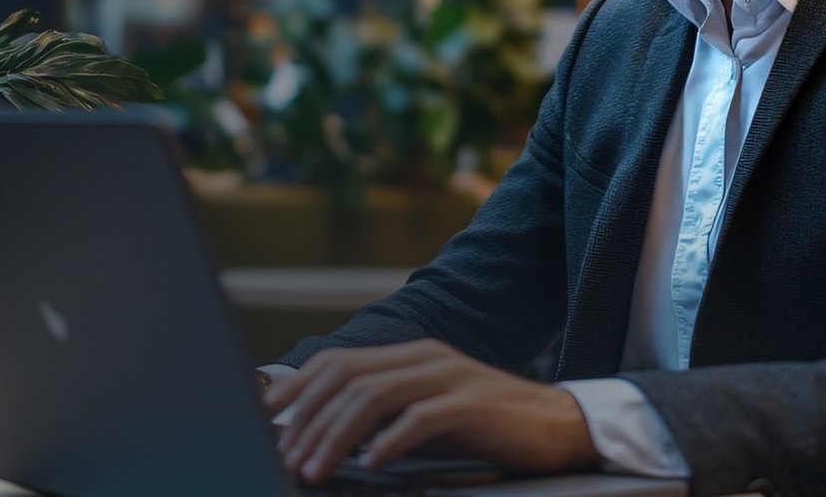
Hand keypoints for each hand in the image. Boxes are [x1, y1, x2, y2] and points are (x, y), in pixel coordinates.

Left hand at [262, 339, 597, 484]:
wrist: (557, 425)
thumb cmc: (487, 425)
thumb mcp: (427, 415)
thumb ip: (385, 416)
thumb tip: (327, 437)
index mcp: (411, 356)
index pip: (340, 362)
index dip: (299, 387)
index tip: (268, 417)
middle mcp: (424, 358)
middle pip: (348, 377)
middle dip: (309, 420)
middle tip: (287, 457)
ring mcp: (448, 377)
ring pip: (374, 397)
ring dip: (335, 436)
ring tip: (315, 469)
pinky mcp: (470, 404)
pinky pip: (419, 419)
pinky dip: (388, 442)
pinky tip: (370, 464)